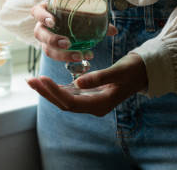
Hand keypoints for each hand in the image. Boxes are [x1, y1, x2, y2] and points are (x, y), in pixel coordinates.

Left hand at [26, 53, 147, 116]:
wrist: (145, 71)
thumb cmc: (134, 69)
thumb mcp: (119, 71)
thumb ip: (99, 77)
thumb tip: (77, 83)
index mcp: (100, 104)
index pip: (71, 102)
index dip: (55, 92)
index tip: (42, 79)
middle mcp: (94, 106)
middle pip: (64, 103)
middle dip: (46, 92)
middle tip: (30, 80)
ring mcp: (92, 102)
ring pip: (65, 100)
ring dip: (49, 91)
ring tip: (33, 81)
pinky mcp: (91, 94)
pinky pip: (70, 95)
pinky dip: (57, 88)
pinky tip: (47, 83)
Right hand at [30, 3, 116, 62]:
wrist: (72, 18)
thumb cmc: (74, 11)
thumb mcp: (83, 10)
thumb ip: (97, 18)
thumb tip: (114, 31)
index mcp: (45, 10)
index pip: (36, 12)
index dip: (42, 17)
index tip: (53, 21)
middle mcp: (42, 26)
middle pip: (40, 34)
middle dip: (53, 40)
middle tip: (68, 43)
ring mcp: (45, 39)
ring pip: (47, 49)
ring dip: (62, 54)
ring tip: (78, 56)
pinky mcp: (52, 50)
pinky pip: (56, 56)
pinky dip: (68, 59)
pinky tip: (82, 60)